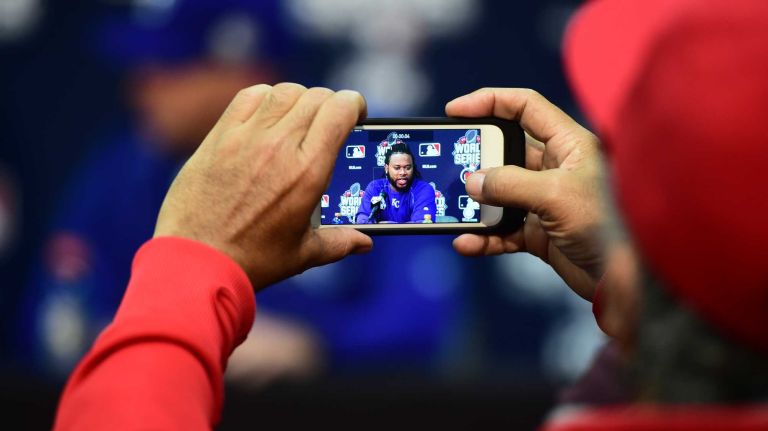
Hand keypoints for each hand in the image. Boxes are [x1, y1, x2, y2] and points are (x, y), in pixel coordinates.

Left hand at [154, 83, 372, 290]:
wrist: (195, 262)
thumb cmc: (252, 260)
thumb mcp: (303, 254)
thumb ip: (339, 242)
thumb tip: (364, 243)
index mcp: (308, 172)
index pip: (340, 110)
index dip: (354, 104)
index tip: (356, 114)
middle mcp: (280, 146)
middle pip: (316, 97)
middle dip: (331, 104)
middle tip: (330, 121)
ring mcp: (247, 137)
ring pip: (284, 92)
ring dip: (300, 99)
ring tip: (299, 117)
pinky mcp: (219, 137)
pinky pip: (248, 97)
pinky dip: (265, 98)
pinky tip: (267, 115)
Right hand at [447, 88, 604, 299]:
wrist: (619, 282)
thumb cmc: (602, 228)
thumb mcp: (554, 196)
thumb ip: (509, 184)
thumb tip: (472, 182)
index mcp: (568, 144)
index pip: (524, 107)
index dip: (488, 101)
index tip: (454, 111)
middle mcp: (555, 167)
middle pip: (505, 150)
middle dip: (475, 157)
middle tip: (449, 164)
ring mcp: (544, 200)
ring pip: (499, 192)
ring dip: (475, 202)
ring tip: (452, 207)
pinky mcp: (538, 231)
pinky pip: (502, 228)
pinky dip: (484, 236)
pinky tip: (467, 243)